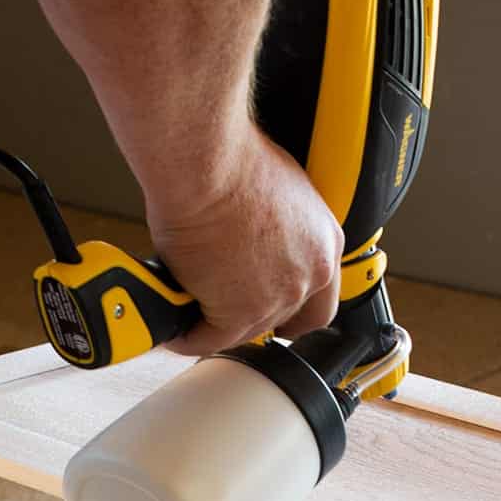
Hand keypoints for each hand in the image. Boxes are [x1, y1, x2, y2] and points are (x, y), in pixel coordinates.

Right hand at [147, 127, 343, 355]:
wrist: (207, 167)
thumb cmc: (233, 162)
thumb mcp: (280, 189)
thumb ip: (281, 226)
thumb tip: (258, 237)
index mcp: (325, 243)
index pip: (321, 301)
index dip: (295, 313)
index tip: (278, 315)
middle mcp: (308, 275)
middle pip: (282, 320)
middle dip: (252, 316)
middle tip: (224, 307)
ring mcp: (275, 297)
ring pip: (246, 331)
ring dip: (218, 325)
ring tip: (192, 312)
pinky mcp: (237, 312)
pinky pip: (209, 339)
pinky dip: (188, 336)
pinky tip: (175, 328)